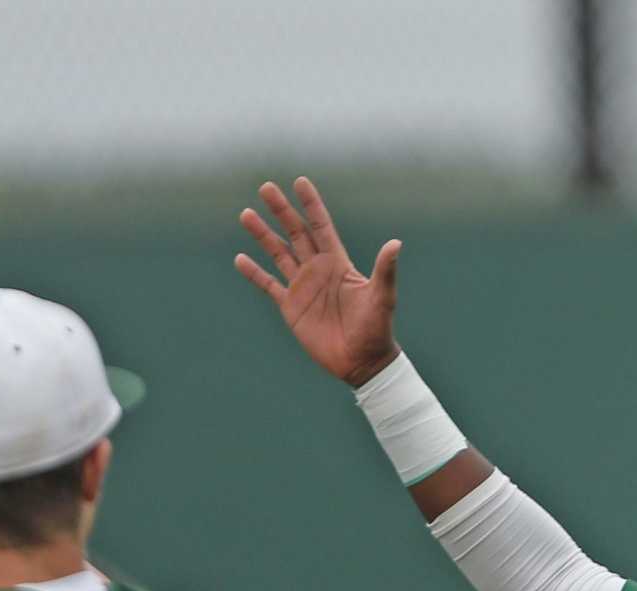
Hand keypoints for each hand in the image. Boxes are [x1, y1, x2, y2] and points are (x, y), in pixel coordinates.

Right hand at [235, 178, 402, 386]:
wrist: (362, 361)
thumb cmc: (376, 328)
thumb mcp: (382, 297)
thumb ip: (385, 270)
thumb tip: (396, 244)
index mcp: (338, 263)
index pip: (321, 226)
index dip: (311, 205)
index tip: (300, 182)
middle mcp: (318, 270)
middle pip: (295, 233)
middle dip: (281, 211)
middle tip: (266, 188)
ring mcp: (303, 287)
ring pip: (278, 253)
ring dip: (263, 235)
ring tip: (246, 215)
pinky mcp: (291, 308)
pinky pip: (269, 285)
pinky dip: (254, 273)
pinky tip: (240, 259)